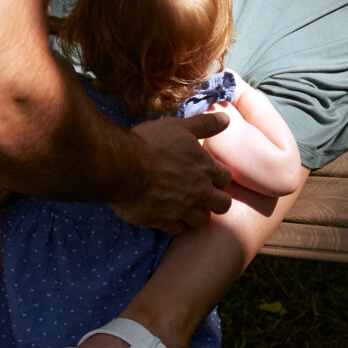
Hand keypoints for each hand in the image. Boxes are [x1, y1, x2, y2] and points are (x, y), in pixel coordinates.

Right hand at [110, 113, 232, 232]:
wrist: (121, 166)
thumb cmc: (150, 143)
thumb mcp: (179, 127)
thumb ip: (205, 124)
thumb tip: (226, 117)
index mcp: (205, 168)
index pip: (226, 178)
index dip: (218, 176)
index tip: (208, 174)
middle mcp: (199, 192)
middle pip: (223, 205)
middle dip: (215, 199)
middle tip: (200, 192)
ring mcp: (182, 210)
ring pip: (201, 220)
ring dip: (195, 212)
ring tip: (184, 203)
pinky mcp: (163, 222)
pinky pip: (178, 229)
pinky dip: (174, 222)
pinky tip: (166, 212)